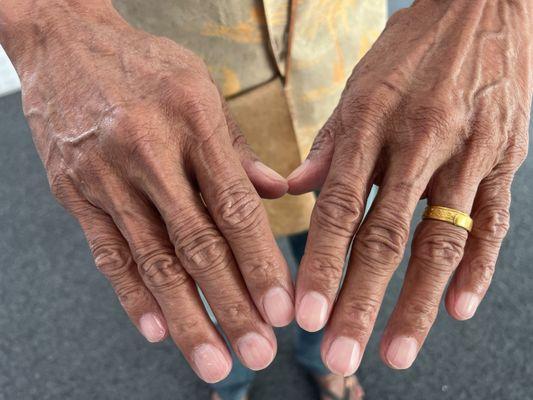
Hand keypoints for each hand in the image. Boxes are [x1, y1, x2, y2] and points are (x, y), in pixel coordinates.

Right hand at [2, 0, 293, 381]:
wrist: (63, 42)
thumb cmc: (146, 66)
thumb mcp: (203, 90)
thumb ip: (239, 149)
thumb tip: (277, 194)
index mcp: (193, 121)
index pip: (234, 207)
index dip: (260, 263)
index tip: (282, 308)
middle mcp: (148, 151)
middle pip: (196, 245)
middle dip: (230, 305)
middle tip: (258, 353)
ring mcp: (106, 175)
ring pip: (152, 260)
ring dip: (186, 318)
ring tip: (214, 362)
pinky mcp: (73, 191)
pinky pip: (107, 252)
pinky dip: (132, 295)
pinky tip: (157, 330)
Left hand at [288, 0, 531, 374]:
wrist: (482, 5)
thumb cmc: (410, 50)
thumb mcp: (358, 86)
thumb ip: (329, 143)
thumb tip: (292, 189)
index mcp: (370, 123)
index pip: (338, 208)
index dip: (320, 264)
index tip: (303, 313)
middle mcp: (418, 142)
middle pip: (385, 236)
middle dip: (360, 301)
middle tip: (338, 354)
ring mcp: (468, 152)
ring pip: (440, 240)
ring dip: (417, 302)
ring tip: (397, 352)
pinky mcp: (507, 157)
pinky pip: (495, 221)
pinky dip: (479, 269)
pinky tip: (459, 310)